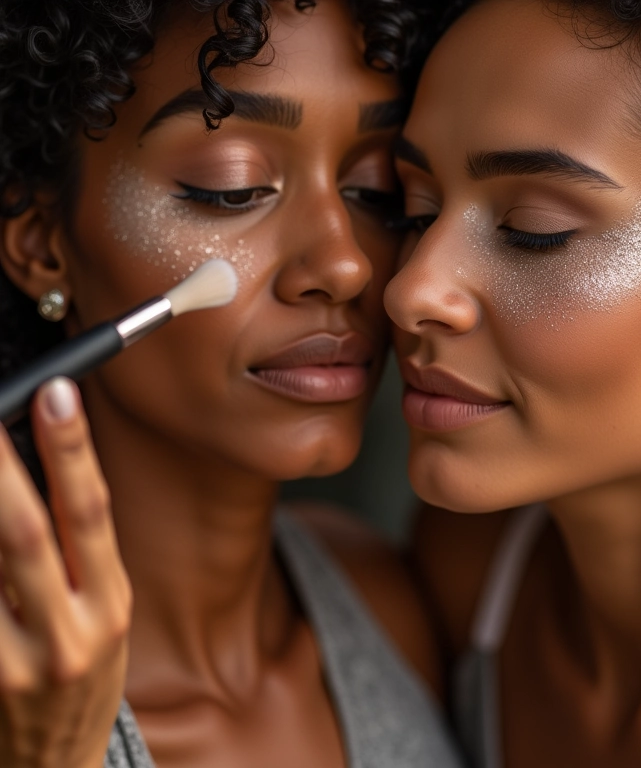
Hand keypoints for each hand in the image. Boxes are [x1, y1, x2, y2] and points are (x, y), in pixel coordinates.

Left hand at [0, 377, 130, 767]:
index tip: (56, 394)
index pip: (90, 513)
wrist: (54, 765)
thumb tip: (39, 472)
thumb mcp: (101, 612)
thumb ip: (75, 551)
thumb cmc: (80, 674)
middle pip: (23, 533)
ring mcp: (15, 664)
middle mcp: (67, 634)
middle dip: (0, 467)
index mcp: (109, 604)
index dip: (73, 450)